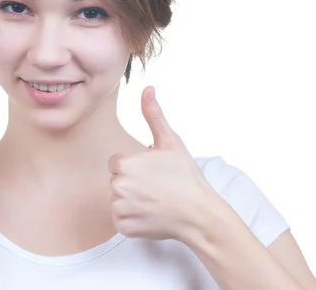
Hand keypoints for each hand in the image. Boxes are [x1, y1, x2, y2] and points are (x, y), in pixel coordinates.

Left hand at [108, 86, 214, 240]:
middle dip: (132, 183)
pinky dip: (133, 218)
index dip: (135, 166)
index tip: (152, 173)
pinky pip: (121, 219)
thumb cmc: (186, 177)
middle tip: (156, 187)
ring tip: (155, 200)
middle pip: (116, 181)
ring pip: (118, 199)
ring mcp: (120, 208)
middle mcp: (117, 186)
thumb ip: (153, 115)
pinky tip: (151, 214)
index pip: (117, 162)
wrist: (199, 214)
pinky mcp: (123, 227)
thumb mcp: (171, 142)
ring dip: (132, 200)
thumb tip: (147, 88)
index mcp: (124, 164)